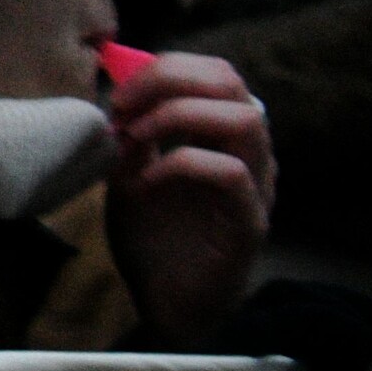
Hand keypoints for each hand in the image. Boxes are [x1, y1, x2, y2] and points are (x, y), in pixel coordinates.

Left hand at [105, 52, 274, 345]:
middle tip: (123, 104)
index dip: (166, 68)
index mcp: (220, 137)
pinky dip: (181, 164)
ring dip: (179, 115)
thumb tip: (119, 90)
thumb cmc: (150, 236)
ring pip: (246, 119)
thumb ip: (132, 133)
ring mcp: (255, 187)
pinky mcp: (250, 223)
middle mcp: (247, 155)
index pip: (215, 74)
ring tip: (134, 137)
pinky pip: (232, 173)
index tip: (116, 90)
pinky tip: (144, 182)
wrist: (161, 302)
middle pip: (232, 84)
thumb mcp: (128, 172)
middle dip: (171, 80)